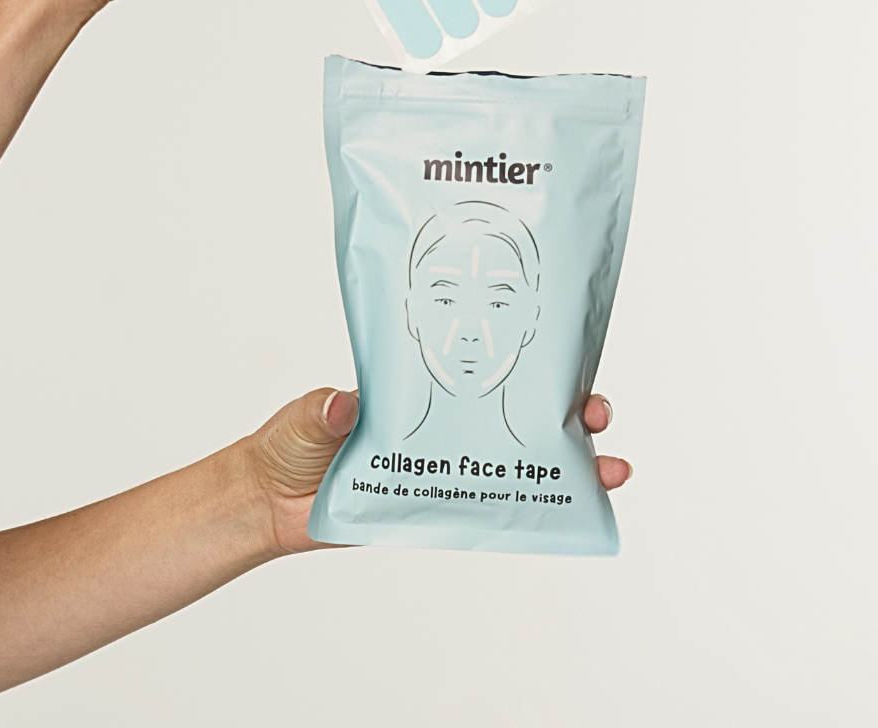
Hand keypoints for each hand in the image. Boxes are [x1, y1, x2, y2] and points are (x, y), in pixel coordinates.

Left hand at [248, 389, 632, 554]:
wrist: (270, 502)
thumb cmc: (291, 442)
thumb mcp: (308, 414)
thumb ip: (327, 410)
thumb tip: (345, 406)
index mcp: (423, 389)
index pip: (487, 368)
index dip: (532, 366)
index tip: (571, 362)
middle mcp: (444, 426)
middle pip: (519, 415)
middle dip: (569, 412)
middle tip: (595, 412)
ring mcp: (444, 469)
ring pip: (517, 465)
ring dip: (568, 467)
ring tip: (607, 472)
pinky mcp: (435, 510)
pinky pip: (488, 512)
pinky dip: (530, 513)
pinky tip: (565, 515)